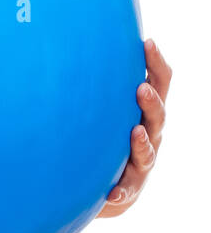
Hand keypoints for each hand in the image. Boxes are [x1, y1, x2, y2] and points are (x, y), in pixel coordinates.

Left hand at [97, 37, 171, 216]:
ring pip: (148, 152)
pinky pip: (128, 190)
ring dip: (142, 143)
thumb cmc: (102, 138)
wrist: (103, 190)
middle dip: (152, 101)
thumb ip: (98, 82)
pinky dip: (122, 191)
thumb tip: (73, 40)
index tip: (147, 42)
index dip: (156, 63)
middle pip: (159, 116)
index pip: (159, 83)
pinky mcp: (130, 189)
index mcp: (144, 111)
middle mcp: (149, 135)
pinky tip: (114, 193)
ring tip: (135, 134)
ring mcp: (142, 163)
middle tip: (141, 89)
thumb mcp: (106, 109)